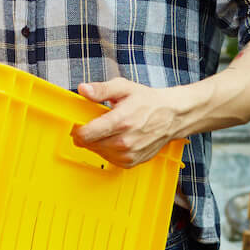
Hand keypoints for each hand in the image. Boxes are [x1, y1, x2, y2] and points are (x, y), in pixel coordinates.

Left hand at [71, 78, 185, 167]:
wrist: (172, 115)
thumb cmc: (148, 101)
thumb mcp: (123, 87)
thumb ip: (101, 90)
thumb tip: (83, 89)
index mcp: (120, 121)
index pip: (86, 134)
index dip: (77, 129)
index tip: (78, 123)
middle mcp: (125, 141)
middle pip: (90, 145)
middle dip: (87, 134)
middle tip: (94, 123)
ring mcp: (129, 154)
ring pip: (99, 153)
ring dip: (97, 143)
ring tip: (108, 129)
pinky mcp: (132, 162)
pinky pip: (110, 160)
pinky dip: (108, 151)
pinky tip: (115, 139)